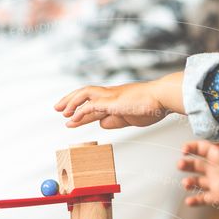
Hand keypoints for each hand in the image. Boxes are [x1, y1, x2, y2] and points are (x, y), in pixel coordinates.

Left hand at [55, 74, 183, 128]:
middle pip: (84, 94)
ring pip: (85, 94)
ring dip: (71, 102)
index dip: (79, 110)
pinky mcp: (112, 102)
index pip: (92, 103)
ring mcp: (111, 96)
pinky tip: (72, 119)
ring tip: (61, 112)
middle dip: (69, 100)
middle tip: (57, 108)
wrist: (162, 98)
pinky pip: (92, 105)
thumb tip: (101, 124)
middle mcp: (110, 94)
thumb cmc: (152, 107)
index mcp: (115, 98)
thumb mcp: (130, 118)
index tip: (68, 116)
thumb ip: (115, 120)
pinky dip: (80, 111)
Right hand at [178, 135, 218, 205]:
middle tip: (181, 164)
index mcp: (218, 154)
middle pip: (194, 165)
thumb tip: (209, 136)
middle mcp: (214, 168)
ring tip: (187, 183)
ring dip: (189, 182)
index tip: (185, 149)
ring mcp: (215, 182)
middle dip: (185, 164)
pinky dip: (195, 201)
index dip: (190, 148)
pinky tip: (189, 200)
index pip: (199, 149)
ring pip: (196, 183)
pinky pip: (203, 199)